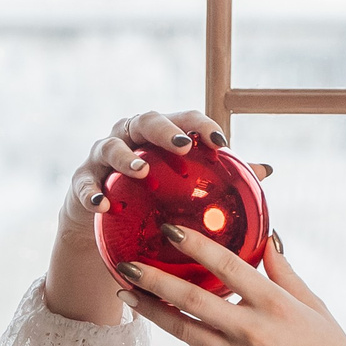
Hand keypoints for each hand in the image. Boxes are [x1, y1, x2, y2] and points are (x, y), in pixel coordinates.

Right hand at [45, 110, 247, 325]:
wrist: (103, 226)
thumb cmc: (152, 200)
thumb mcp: (184, 190)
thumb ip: (220, 177)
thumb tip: (265, 170)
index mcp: (161, 136)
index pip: (185, 120)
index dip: (203, 127)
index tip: (221, 143)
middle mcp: (131, 137)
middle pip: (147, 121)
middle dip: (165, 131)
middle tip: (182, 146)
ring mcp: (102, 157)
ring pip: (111, 146)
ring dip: (126, 157)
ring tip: (141, 171)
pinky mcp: (80, 181)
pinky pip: (83, 184)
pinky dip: (92, 193)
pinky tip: (104, 205)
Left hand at [115, 225, 345, 345]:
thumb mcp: (315, 307)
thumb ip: (285, 274)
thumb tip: (267, 240)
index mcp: (277, 306)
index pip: (228, 267)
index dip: (196, 246)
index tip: (169, 230)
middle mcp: (252, 332)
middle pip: (192, 300)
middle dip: (154, 280)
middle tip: (126, 264)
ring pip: (184, 330)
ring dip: (152, 311)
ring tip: (126, 293)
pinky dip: (185, 332)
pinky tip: (165, 318)